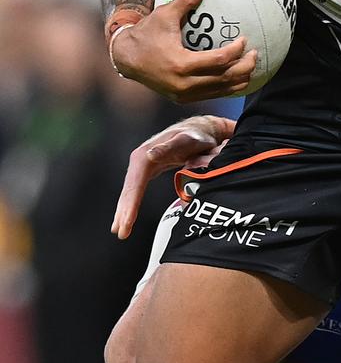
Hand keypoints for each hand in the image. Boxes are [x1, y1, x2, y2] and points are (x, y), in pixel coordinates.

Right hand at [111, 0, 257, 101]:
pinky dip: (228, 87)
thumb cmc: (147, 34)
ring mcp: (184, 95)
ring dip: (240, 79)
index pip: (219, 61)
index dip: (236, 51)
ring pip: (221, 91)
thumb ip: (186, 0)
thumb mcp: (164, 14)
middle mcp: (184, 84)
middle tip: (255, 54)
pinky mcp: (184, 99)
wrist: (127, 58)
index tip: (244, 39)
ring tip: (251, 65)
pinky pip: (212, 94)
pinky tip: (237, 76)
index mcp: (181, 64)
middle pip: (225, 79)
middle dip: (245, 67)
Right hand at [112, 114, 234, 237]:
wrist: (200, 130)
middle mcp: (141, 158)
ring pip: (130, 191)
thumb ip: (169, 147)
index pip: (135, 183)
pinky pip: (136, 190)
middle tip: (121, 232)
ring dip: (123, 211)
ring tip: (119, 231)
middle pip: (129, 189)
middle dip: (124, 211)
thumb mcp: (186, 140)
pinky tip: (125, 219)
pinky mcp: (147, 170)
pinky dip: (130, 205)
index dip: (131, 203)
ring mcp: (143, 165)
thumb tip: (149, 155)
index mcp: (147, 153)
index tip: (127, 221)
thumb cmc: (196, 137)